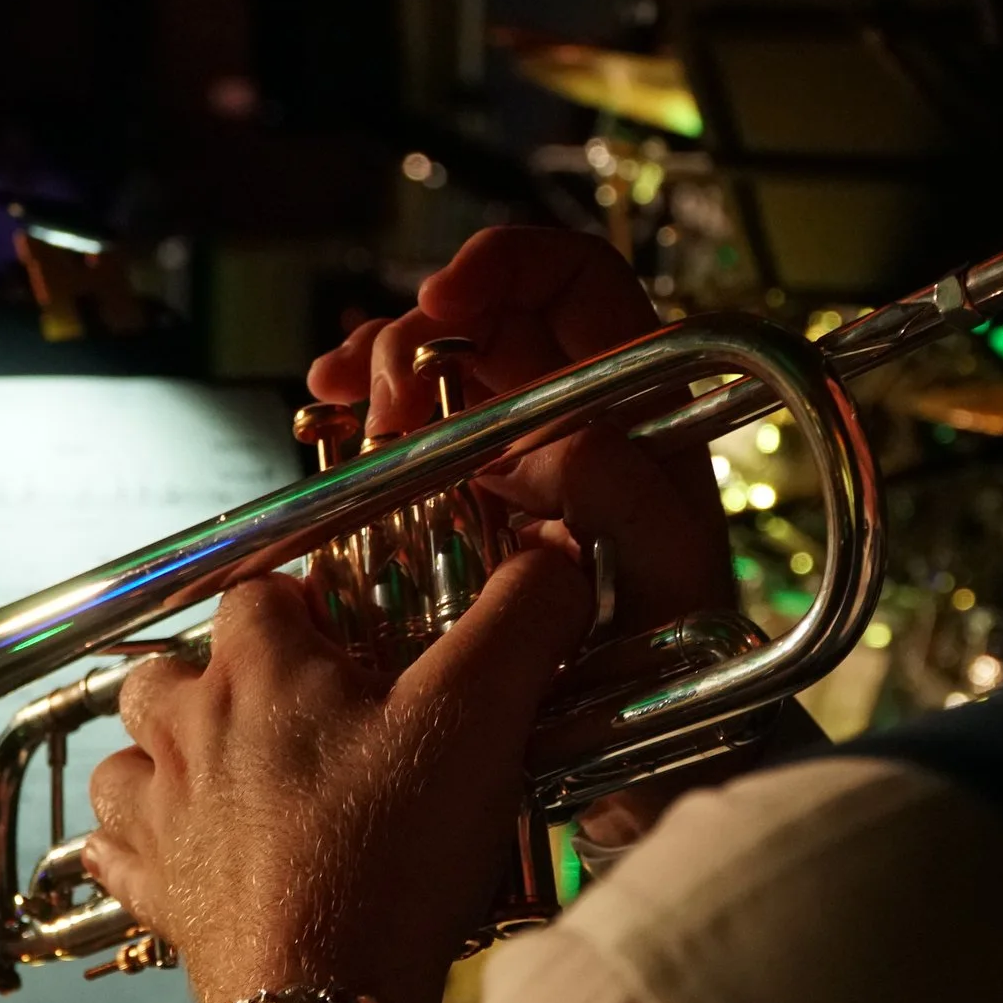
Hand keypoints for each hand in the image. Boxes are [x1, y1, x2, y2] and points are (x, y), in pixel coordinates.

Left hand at [83, 551, 593, 1002]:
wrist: (327, 997)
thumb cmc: (391, 853)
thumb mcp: (479, 718)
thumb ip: (519, 622)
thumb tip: (553, 555)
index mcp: (259, 673)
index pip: (255, 594)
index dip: (301, 603)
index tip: (347, 632)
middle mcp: (190, 733)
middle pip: (166, 670)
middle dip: (213, 674)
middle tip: (285, 707)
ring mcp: (165, 817)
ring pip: (126, 758)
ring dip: (160, 756)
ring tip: (219, 774)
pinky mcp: (159, 896)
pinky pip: (113, 857)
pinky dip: (132, 848)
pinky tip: (166, 855)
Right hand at [307, 227, 734, 633]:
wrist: (636, 737)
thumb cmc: (677, 652)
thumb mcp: (667, 570)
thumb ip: (617, 493)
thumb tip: (523, 447)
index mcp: (636, 399)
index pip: (578, 282)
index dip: (508, 266)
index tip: (439, 302)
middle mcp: (572, 411)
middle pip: (486, 319)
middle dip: (418, 331)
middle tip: (381, 399)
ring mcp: (512, 453)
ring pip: (436, 368)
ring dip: (375, 366)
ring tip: (332, 395)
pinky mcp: (461, 500)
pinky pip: (406, 432)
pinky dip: (360, 416)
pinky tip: (326, 421)